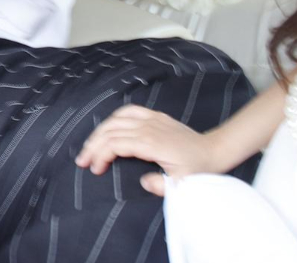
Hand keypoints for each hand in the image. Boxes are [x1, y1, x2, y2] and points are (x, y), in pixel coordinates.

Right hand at [75, 105, 228, 195]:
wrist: (214, 150)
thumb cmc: (198, 168)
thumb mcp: (182, 184)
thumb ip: (160, 185)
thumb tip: (142, 181)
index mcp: (150, 143)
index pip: (115, 145)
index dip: (100, 156)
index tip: (95, 170)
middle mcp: (147, 127)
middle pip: (110, 131)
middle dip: (92, 145)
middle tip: (82, 160)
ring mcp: (150, 119)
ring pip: (115, 120)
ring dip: (99, 132)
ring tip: (89, 146)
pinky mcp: (154, 116)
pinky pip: (128, 111)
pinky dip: (113, 117)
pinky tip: (107, 127)